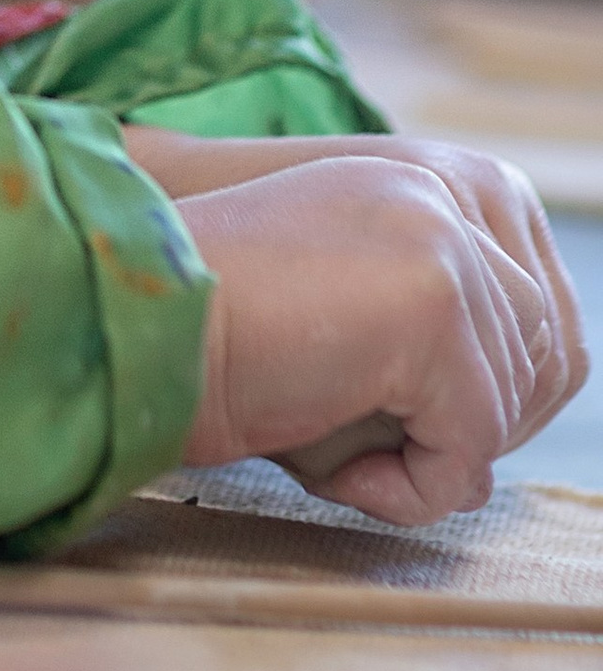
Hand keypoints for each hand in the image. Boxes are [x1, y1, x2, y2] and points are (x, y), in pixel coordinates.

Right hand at [123, 125, 586, 450]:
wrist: (130, 324)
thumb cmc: (209, 340)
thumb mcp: (340, 328)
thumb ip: (427, 368)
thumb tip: (485, 475)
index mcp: (423, 182)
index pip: (535, 309)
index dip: (481, 395)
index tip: (393, 431)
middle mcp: (441, 196)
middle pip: (539, 355)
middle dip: (462, 429)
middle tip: (361, 456)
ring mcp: (442, 243)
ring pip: (507, 401)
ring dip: (432, 461)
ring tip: (336, 461)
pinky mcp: (430, 304)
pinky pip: (473, 440)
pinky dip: (416, 487)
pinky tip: (339, 477)